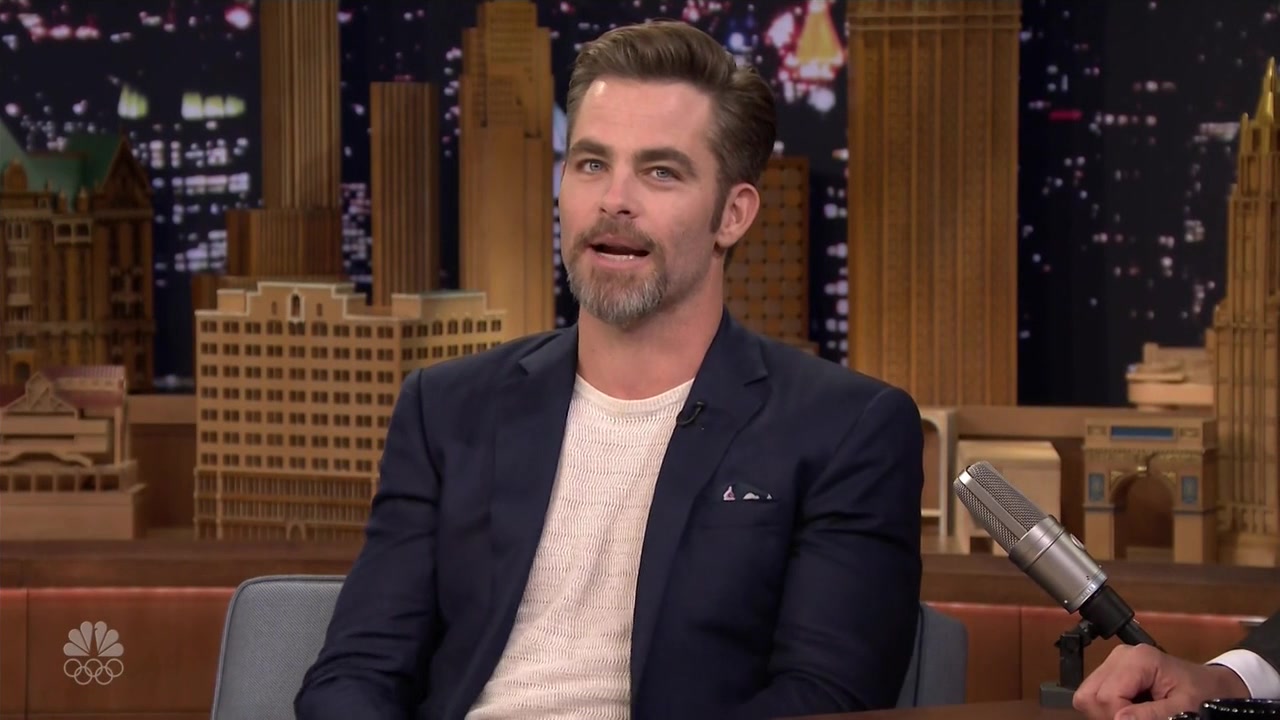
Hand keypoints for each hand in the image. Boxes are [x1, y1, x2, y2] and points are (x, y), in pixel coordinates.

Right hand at [1072, 644, 1248, 719]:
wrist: (1212, 685)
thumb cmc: (1203, 695)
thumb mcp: (1184, 708)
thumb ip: (1152, 715)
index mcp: (1138, 660)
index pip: (1107, 696)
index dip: (1118, 717)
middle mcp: (1119, 656)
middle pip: (1090, 695)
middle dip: (1108, 715)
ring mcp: (1113, 662)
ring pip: (1086, 696)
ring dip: (1105, 713)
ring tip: (1131, 716)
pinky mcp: (1111, 671)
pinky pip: (1092, 694)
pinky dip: (1106, 708)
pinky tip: (1128, 710)